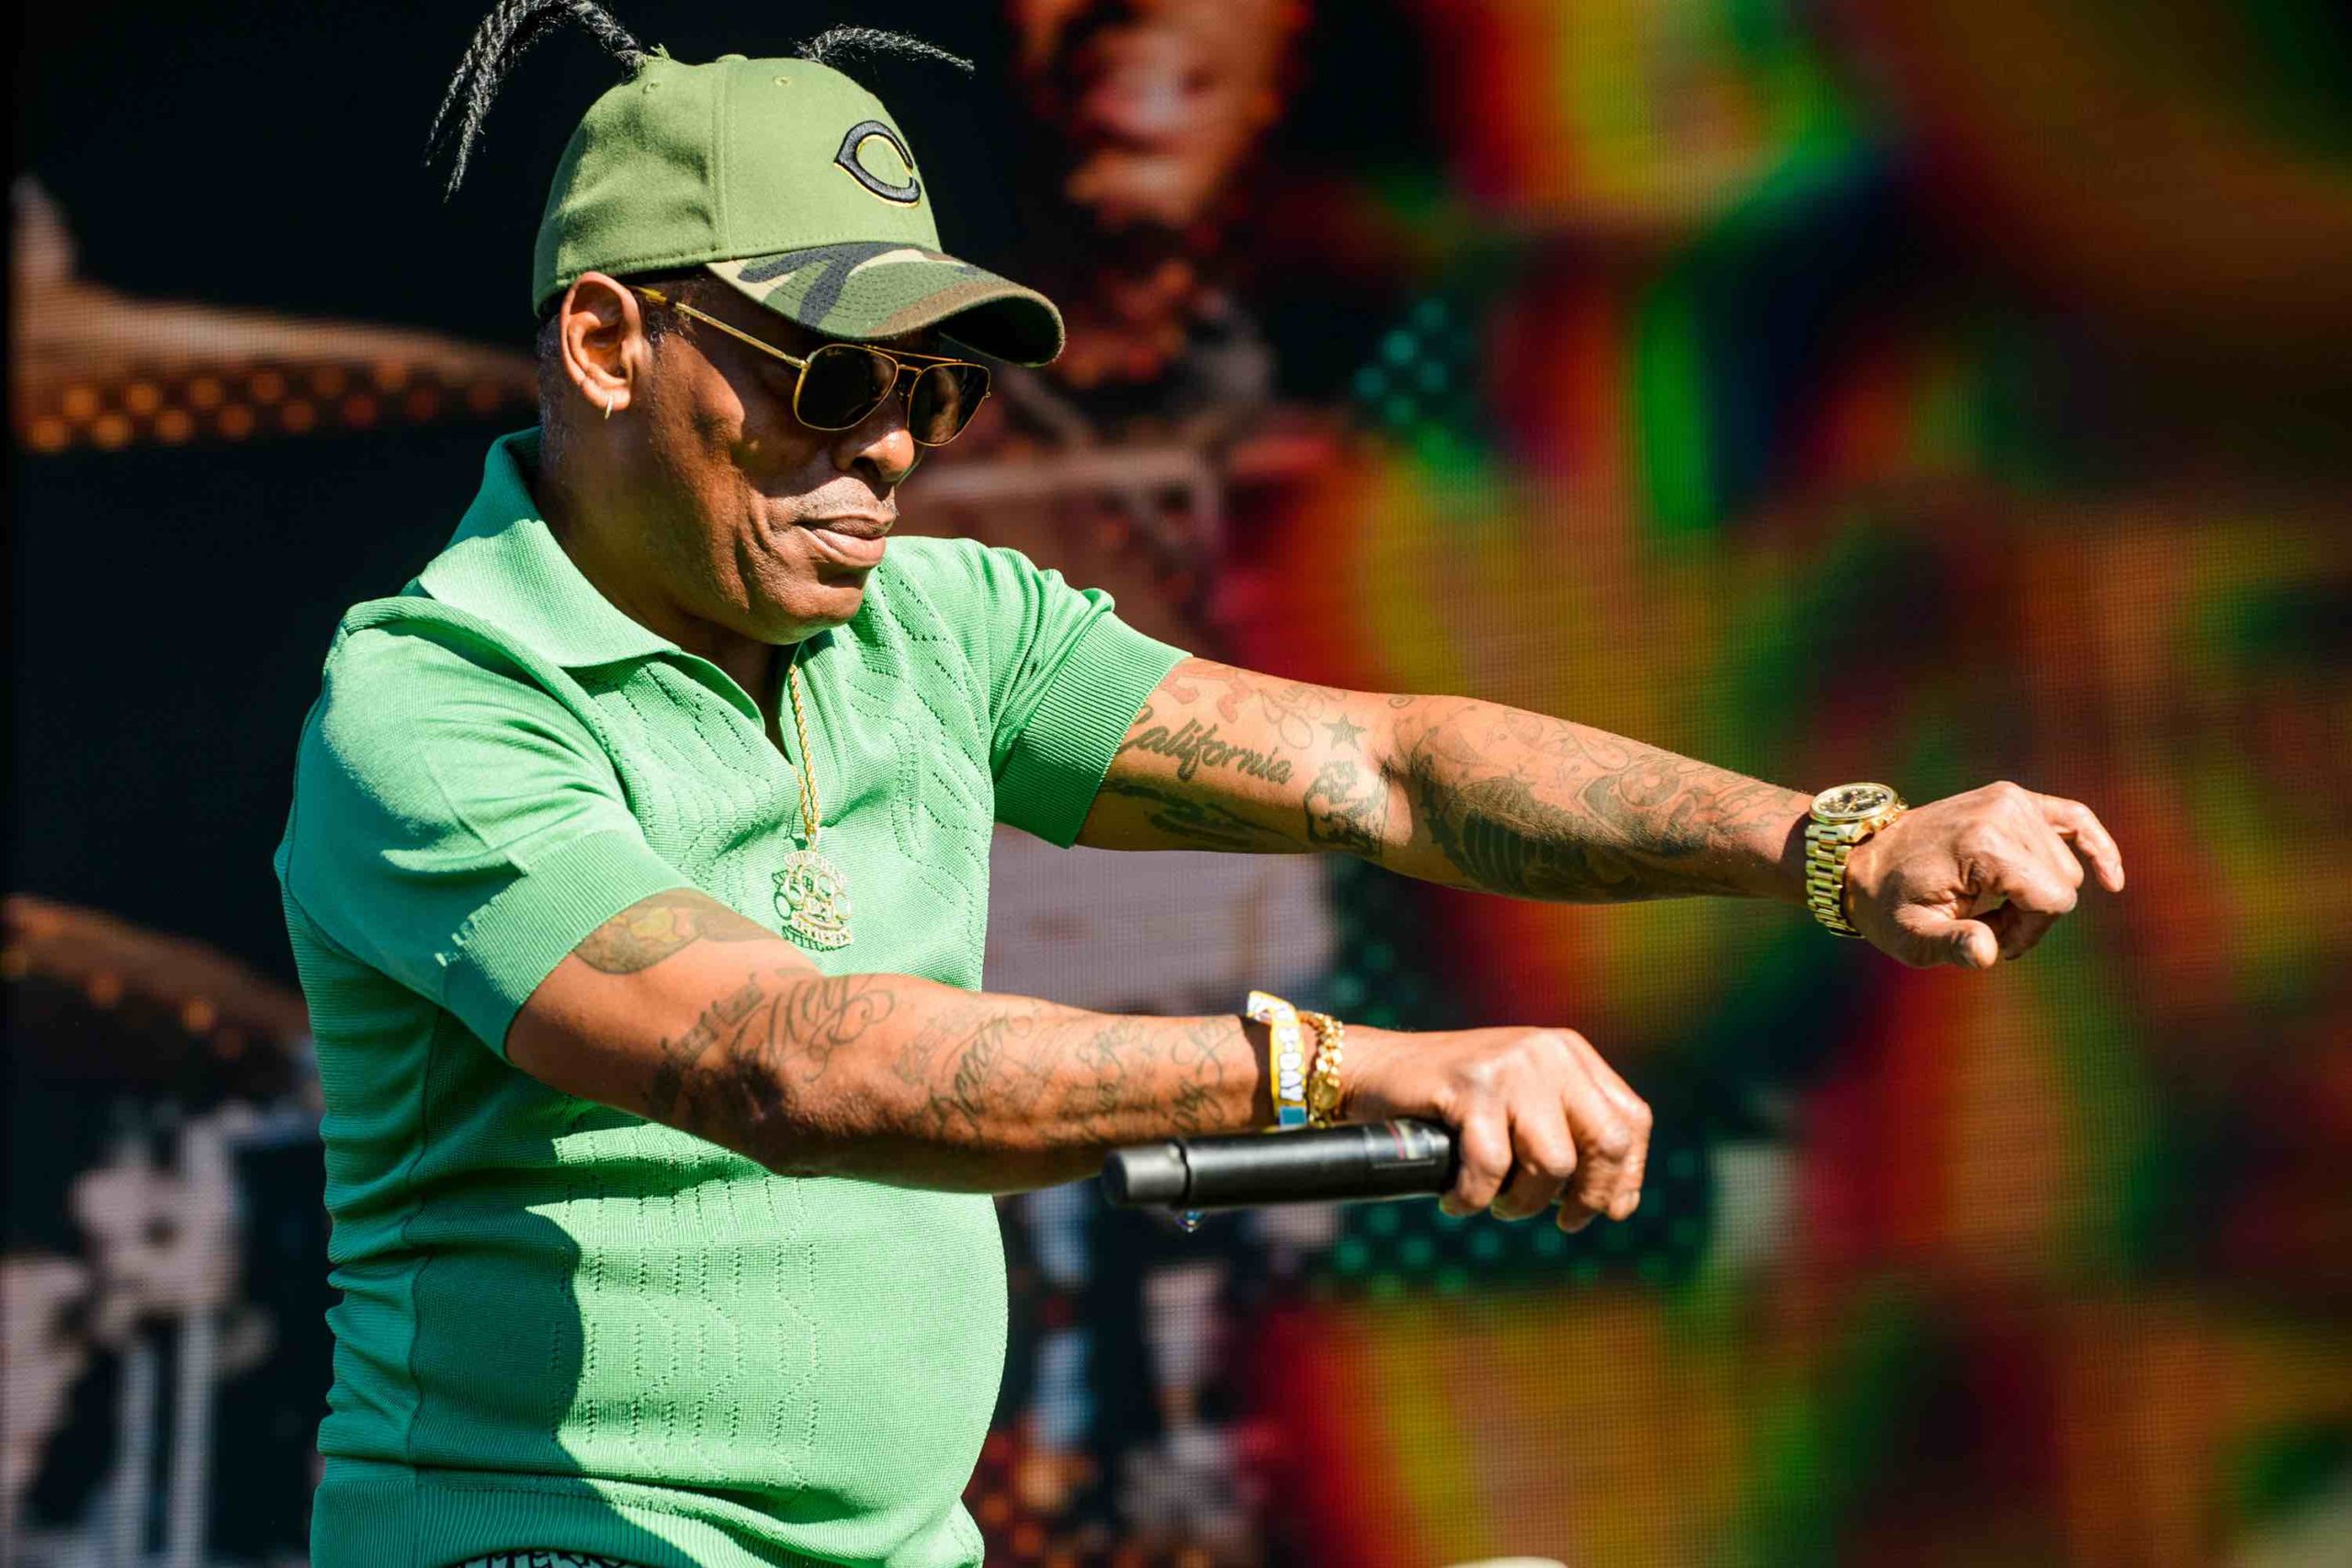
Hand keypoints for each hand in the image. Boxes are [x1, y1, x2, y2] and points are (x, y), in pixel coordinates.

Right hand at [1341, 1025, 1651, 1230]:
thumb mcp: (1522, 1105)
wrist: (1372, 1071)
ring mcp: (1510, 1066)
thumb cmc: (1449, 1104)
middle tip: (1561, 1220)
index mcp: (1569, 1054)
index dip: (1624, 1176)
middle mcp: (1548, 1052)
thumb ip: (1570, 1135)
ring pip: (1552, 1163)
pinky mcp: (1469, 1086)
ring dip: (1521, 1203)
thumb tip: (1621, 1204)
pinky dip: (1471, 1198)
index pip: (1631, 1120)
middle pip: (1606, 1142)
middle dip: (1587, 1197)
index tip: (1603, 1211)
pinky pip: (1491, 1167)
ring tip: (1494, 1203)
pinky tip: (1454, 1199)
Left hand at [1843, 780, 2126, 968]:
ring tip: (1989, 902)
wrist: (1863, 858)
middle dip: (2033, 915)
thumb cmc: (1887, 903)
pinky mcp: (2015, 798)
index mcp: (1983, 845)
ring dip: (2037, 894)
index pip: (2053, 900)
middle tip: (1983, 923)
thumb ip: (1950, 945)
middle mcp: (2004, 812)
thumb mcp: (1910, 935)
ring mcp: (2011, 799)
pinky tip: (2112, 881)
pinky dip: (2096, 846)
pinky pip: (2076, 818)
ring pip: (2067, 867)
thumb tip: (1986, 952)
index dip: (2030, 931)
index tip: (1989, 939)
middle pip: (2063, 884)